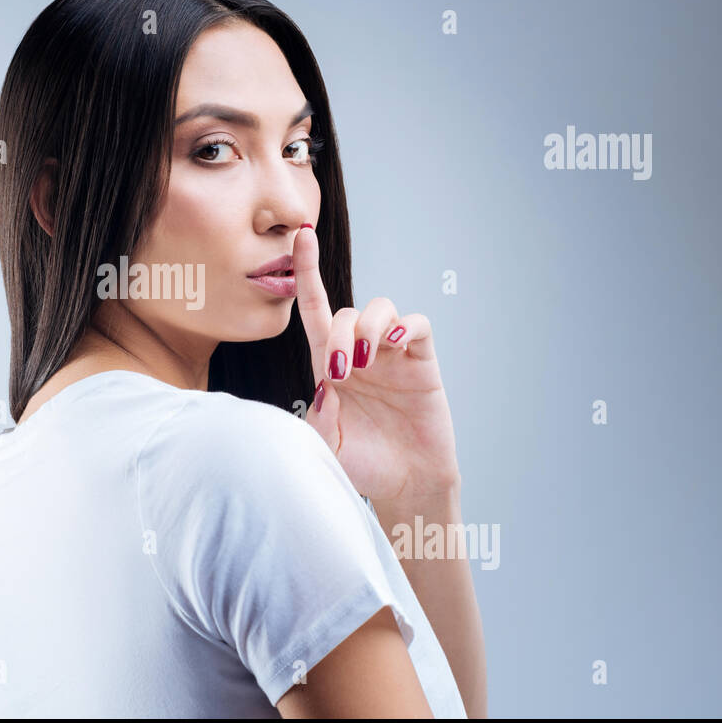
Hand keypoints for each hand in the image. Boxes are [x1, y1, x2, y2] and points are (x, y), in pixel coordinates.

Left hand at [294, 224, 460, 507]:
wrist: (406, 486)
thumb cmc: (363, 466)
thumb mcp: (327, 447)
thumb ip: (318, 419)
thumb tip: (325, 384)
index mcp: (329, 365)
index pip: (314, 309)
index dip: (307, 272)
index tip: (301, 236)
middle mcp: (360, 353)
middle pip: (346, 312)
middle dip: (339, 335)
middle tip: (340, 372)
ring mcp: (391, 355)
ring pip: (379, 308)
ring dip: (367, 327)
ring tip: (365, 363)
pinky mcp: (421, 362)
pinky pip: (415, 325)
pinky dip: (403, 326)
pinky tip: (392, 345)